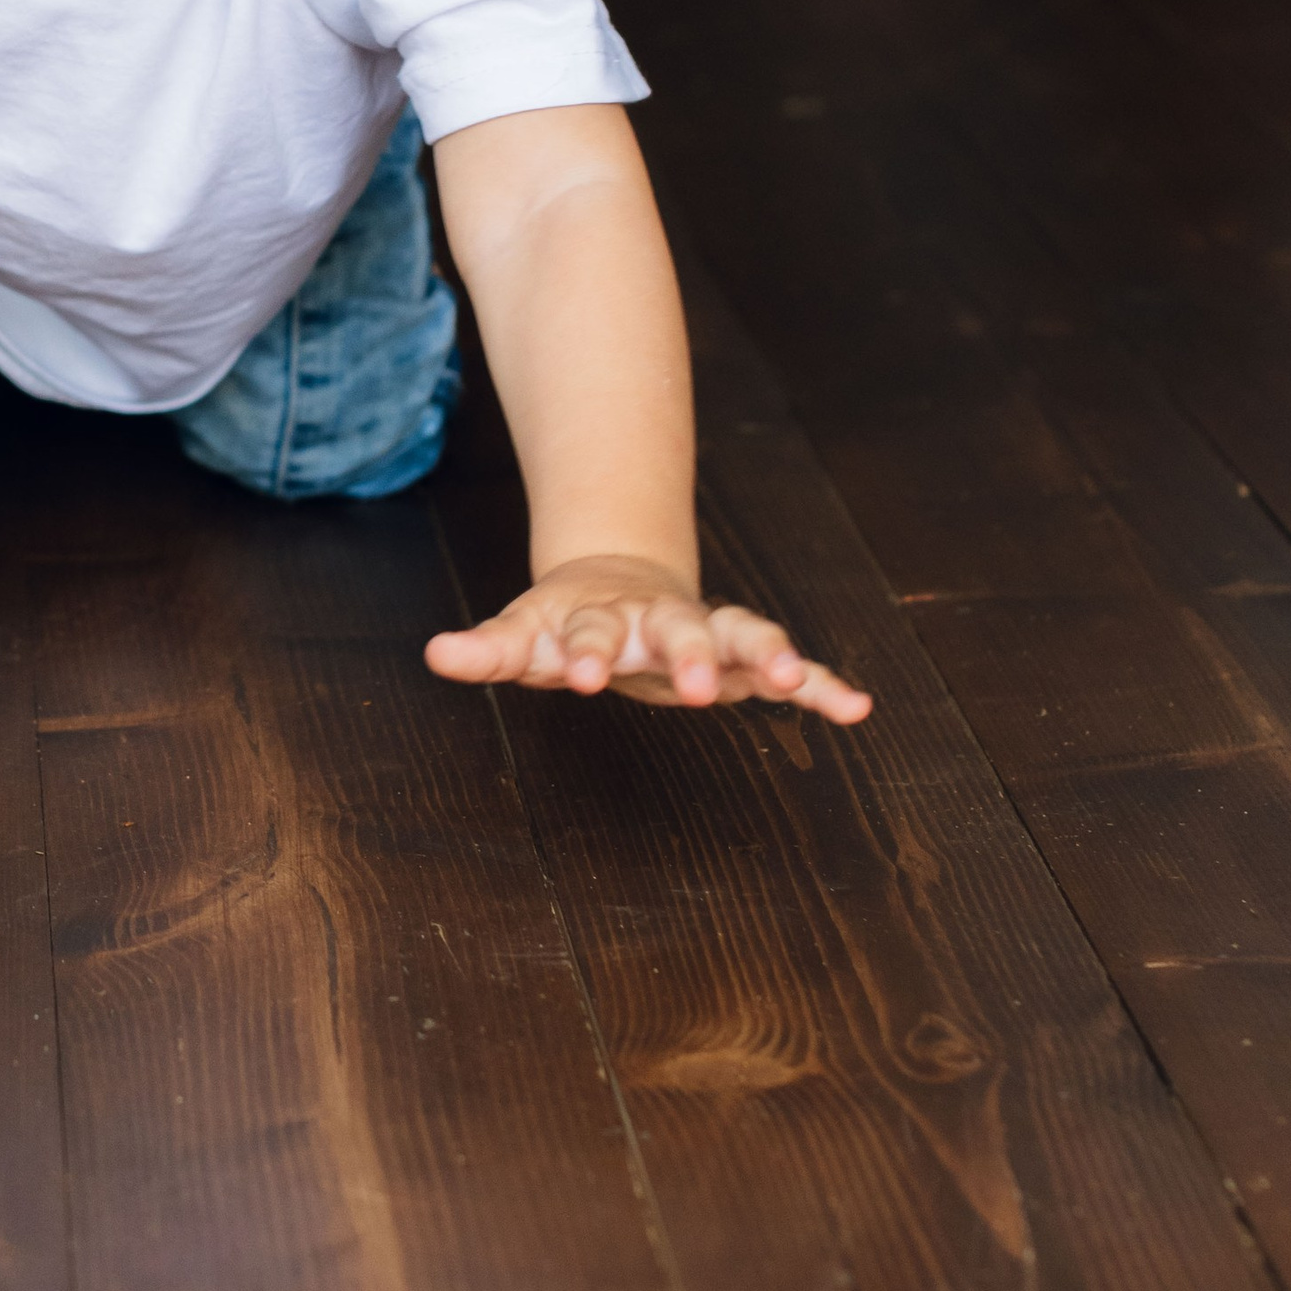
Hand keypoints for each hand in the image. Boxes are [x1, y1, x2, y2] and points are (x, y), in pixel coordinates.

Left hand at [425, 555, 872, 719]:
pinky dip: (822, 685)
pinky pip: (791, 669)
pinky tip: (857, 708)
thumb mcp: (523, 637)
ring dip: (768, 654)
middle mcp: (662, 621)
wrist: (616, 582)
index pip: (593, 635)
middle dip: (688, 655)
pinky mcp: (744, 656)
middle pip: (678, 630)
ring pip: (743, 635)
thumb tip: (434, 653)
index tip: (582, 677)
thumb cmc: (565, 624)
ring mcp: (708, 634)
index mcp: (602, 619)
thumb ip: (487, 649)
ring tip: (795, 679)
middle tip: (695, 687)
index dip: (587, 654)